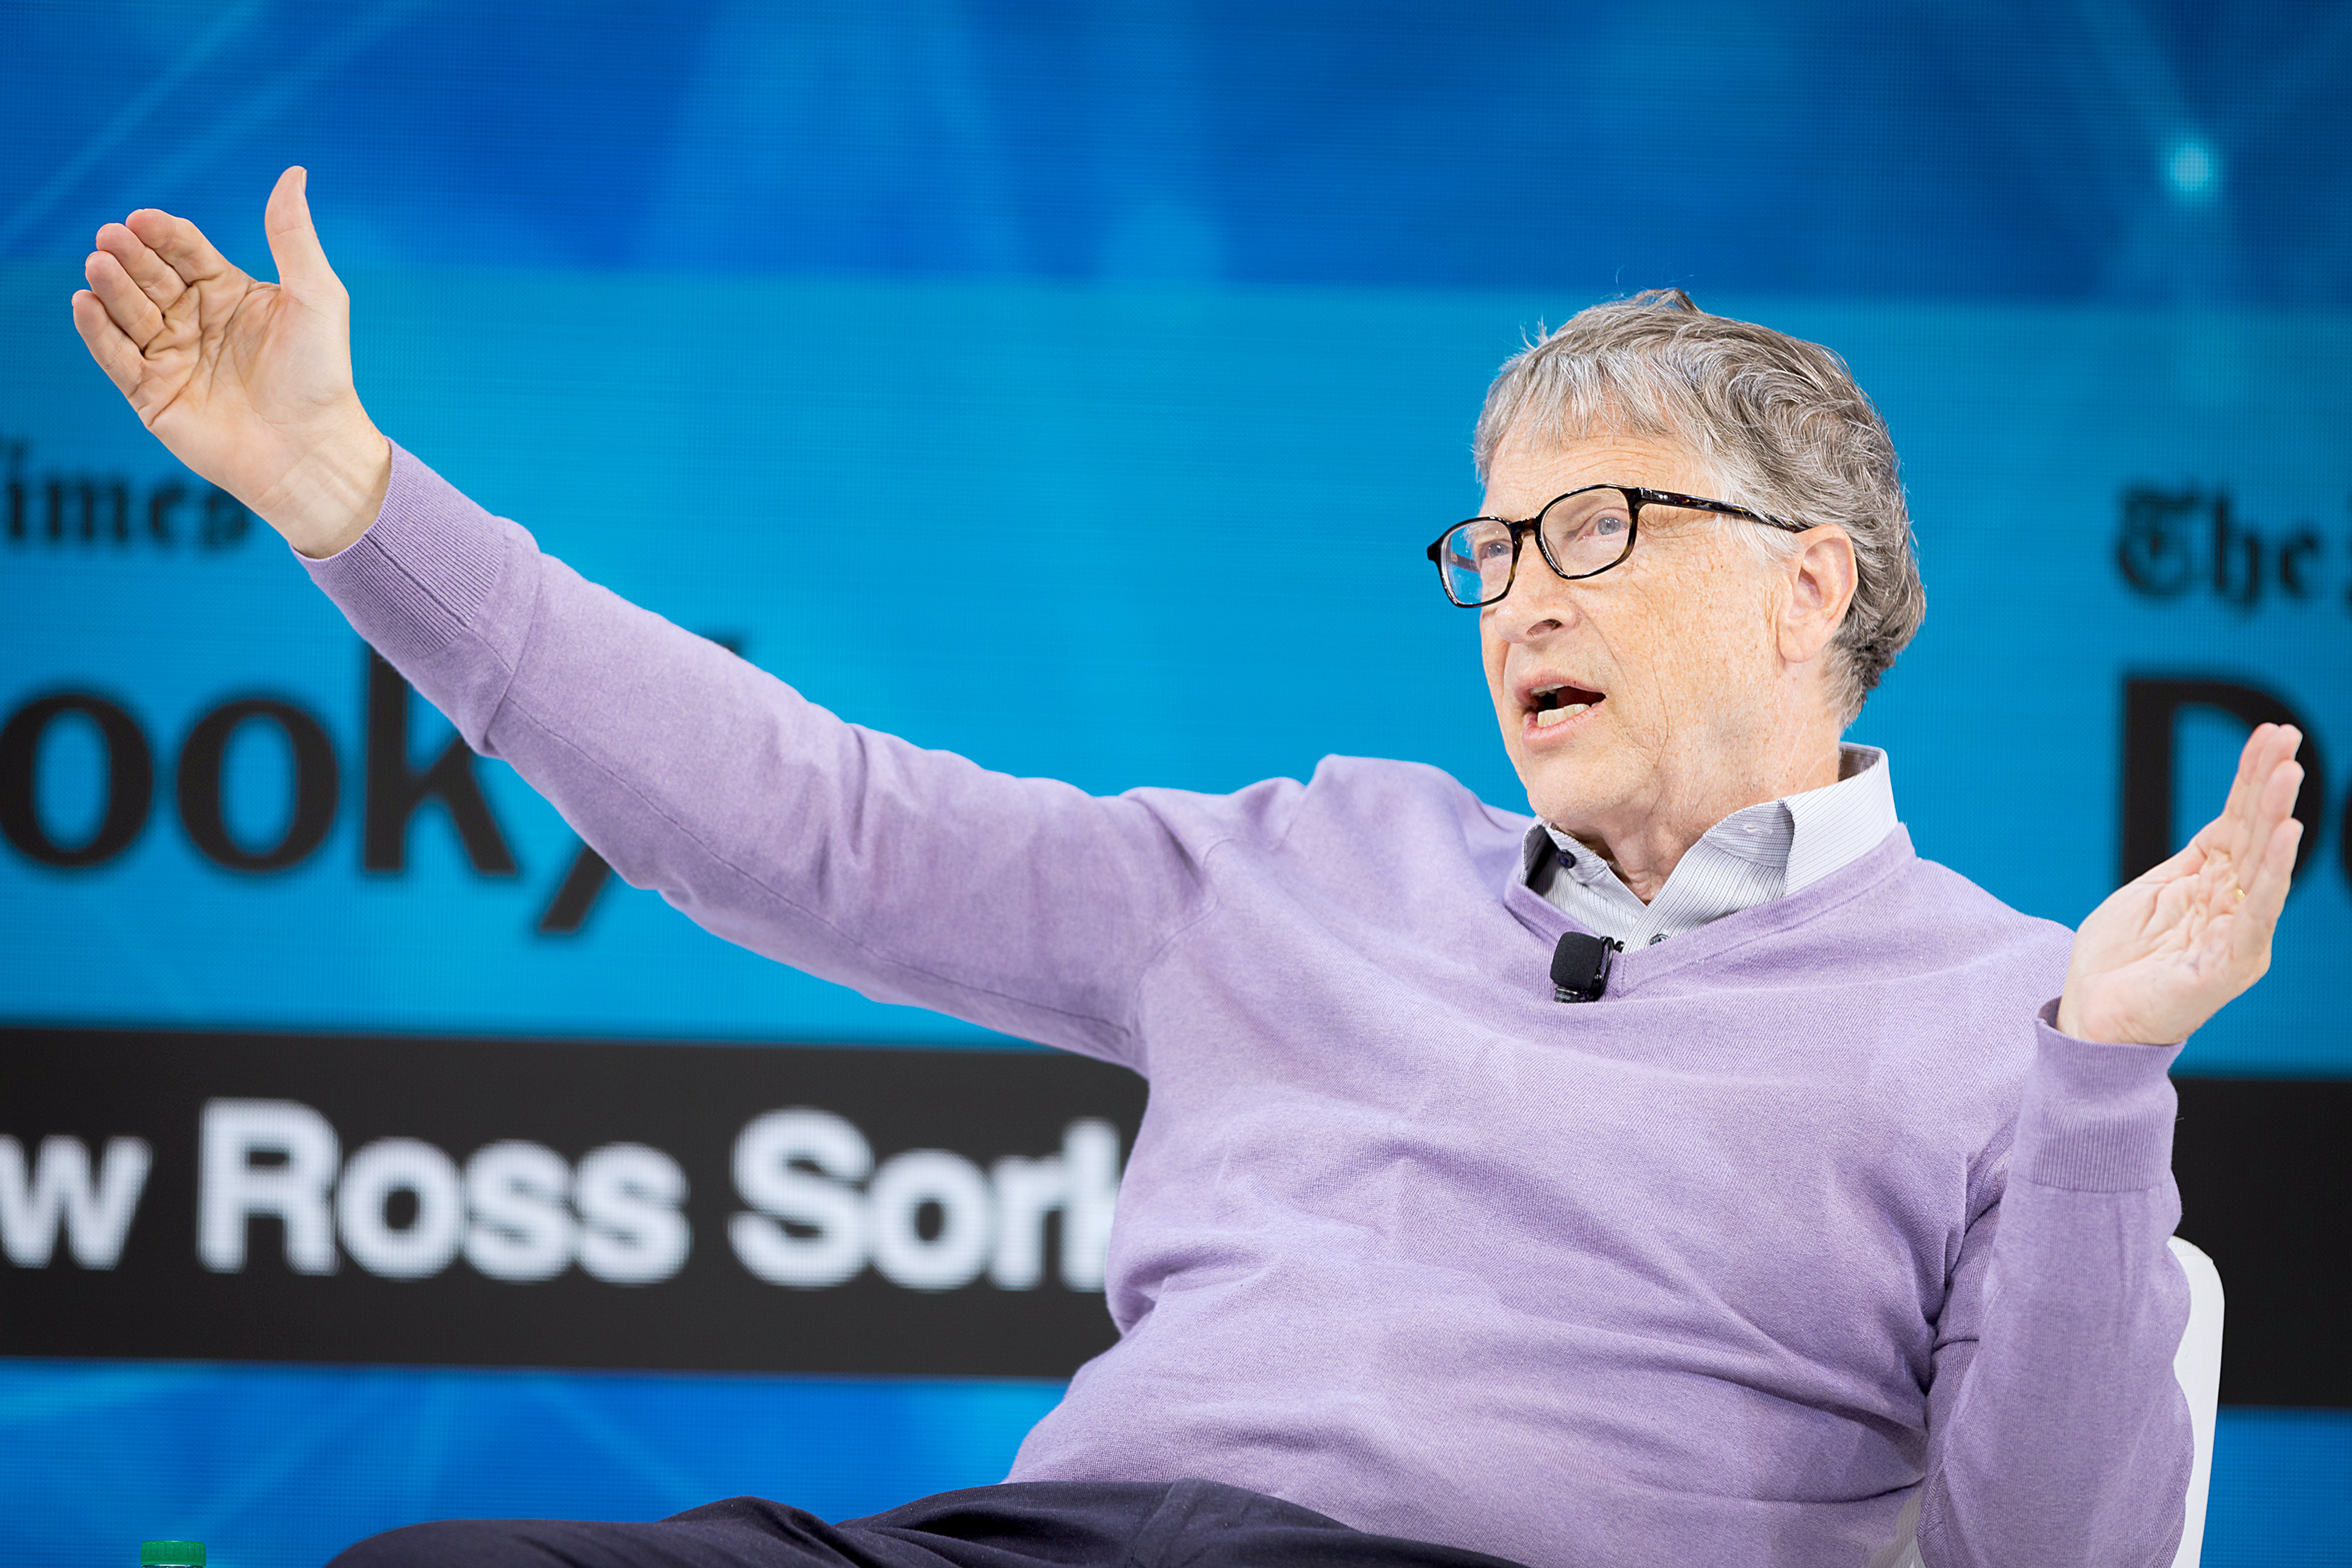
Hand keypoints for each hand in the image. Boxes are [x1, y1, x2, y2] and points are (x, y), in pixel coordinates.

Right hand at [71, 166, 388, 557]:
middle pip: (151, 276)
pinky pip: (115, 358)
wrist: (312, 450)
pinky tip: (85, 303)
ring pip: (128, 312)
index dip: (163, 233)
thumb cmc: (321, 375)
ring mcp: (171, 357)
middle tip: (114, 238)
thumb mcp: (316, 297)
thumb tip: (294, 172)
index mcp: (229, 293)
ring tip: (100, 264)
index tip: (145, 219)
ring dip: (111, 287)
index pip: (185, 250)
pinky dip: (97, 331)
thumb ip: (295, 236)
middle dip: (130, 256)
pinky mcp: (152, 395)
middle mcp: (195, 321)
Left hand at [2058, 723, 2304, 1044]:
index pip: (2238, 822)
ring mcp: (2233, 936)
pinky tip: (2284, 840)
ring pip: (2262, 868)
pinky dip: (2271, 877)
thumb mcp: (2151, 894)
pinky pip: (2253, 916)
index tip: (2271, 734)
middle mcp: (2233, 907)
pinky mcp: (2224, 967)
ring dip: (2275, 819)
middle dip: (2271, 786)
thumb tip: (2226, 821)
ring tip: (2289, 775)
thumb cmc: (2120, 961)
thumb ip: (2191, 863)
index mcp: (2211, 886)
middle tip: (2288, 740)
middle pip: (2255, 837)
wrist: (2093, 1020)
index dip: (2252, 778)